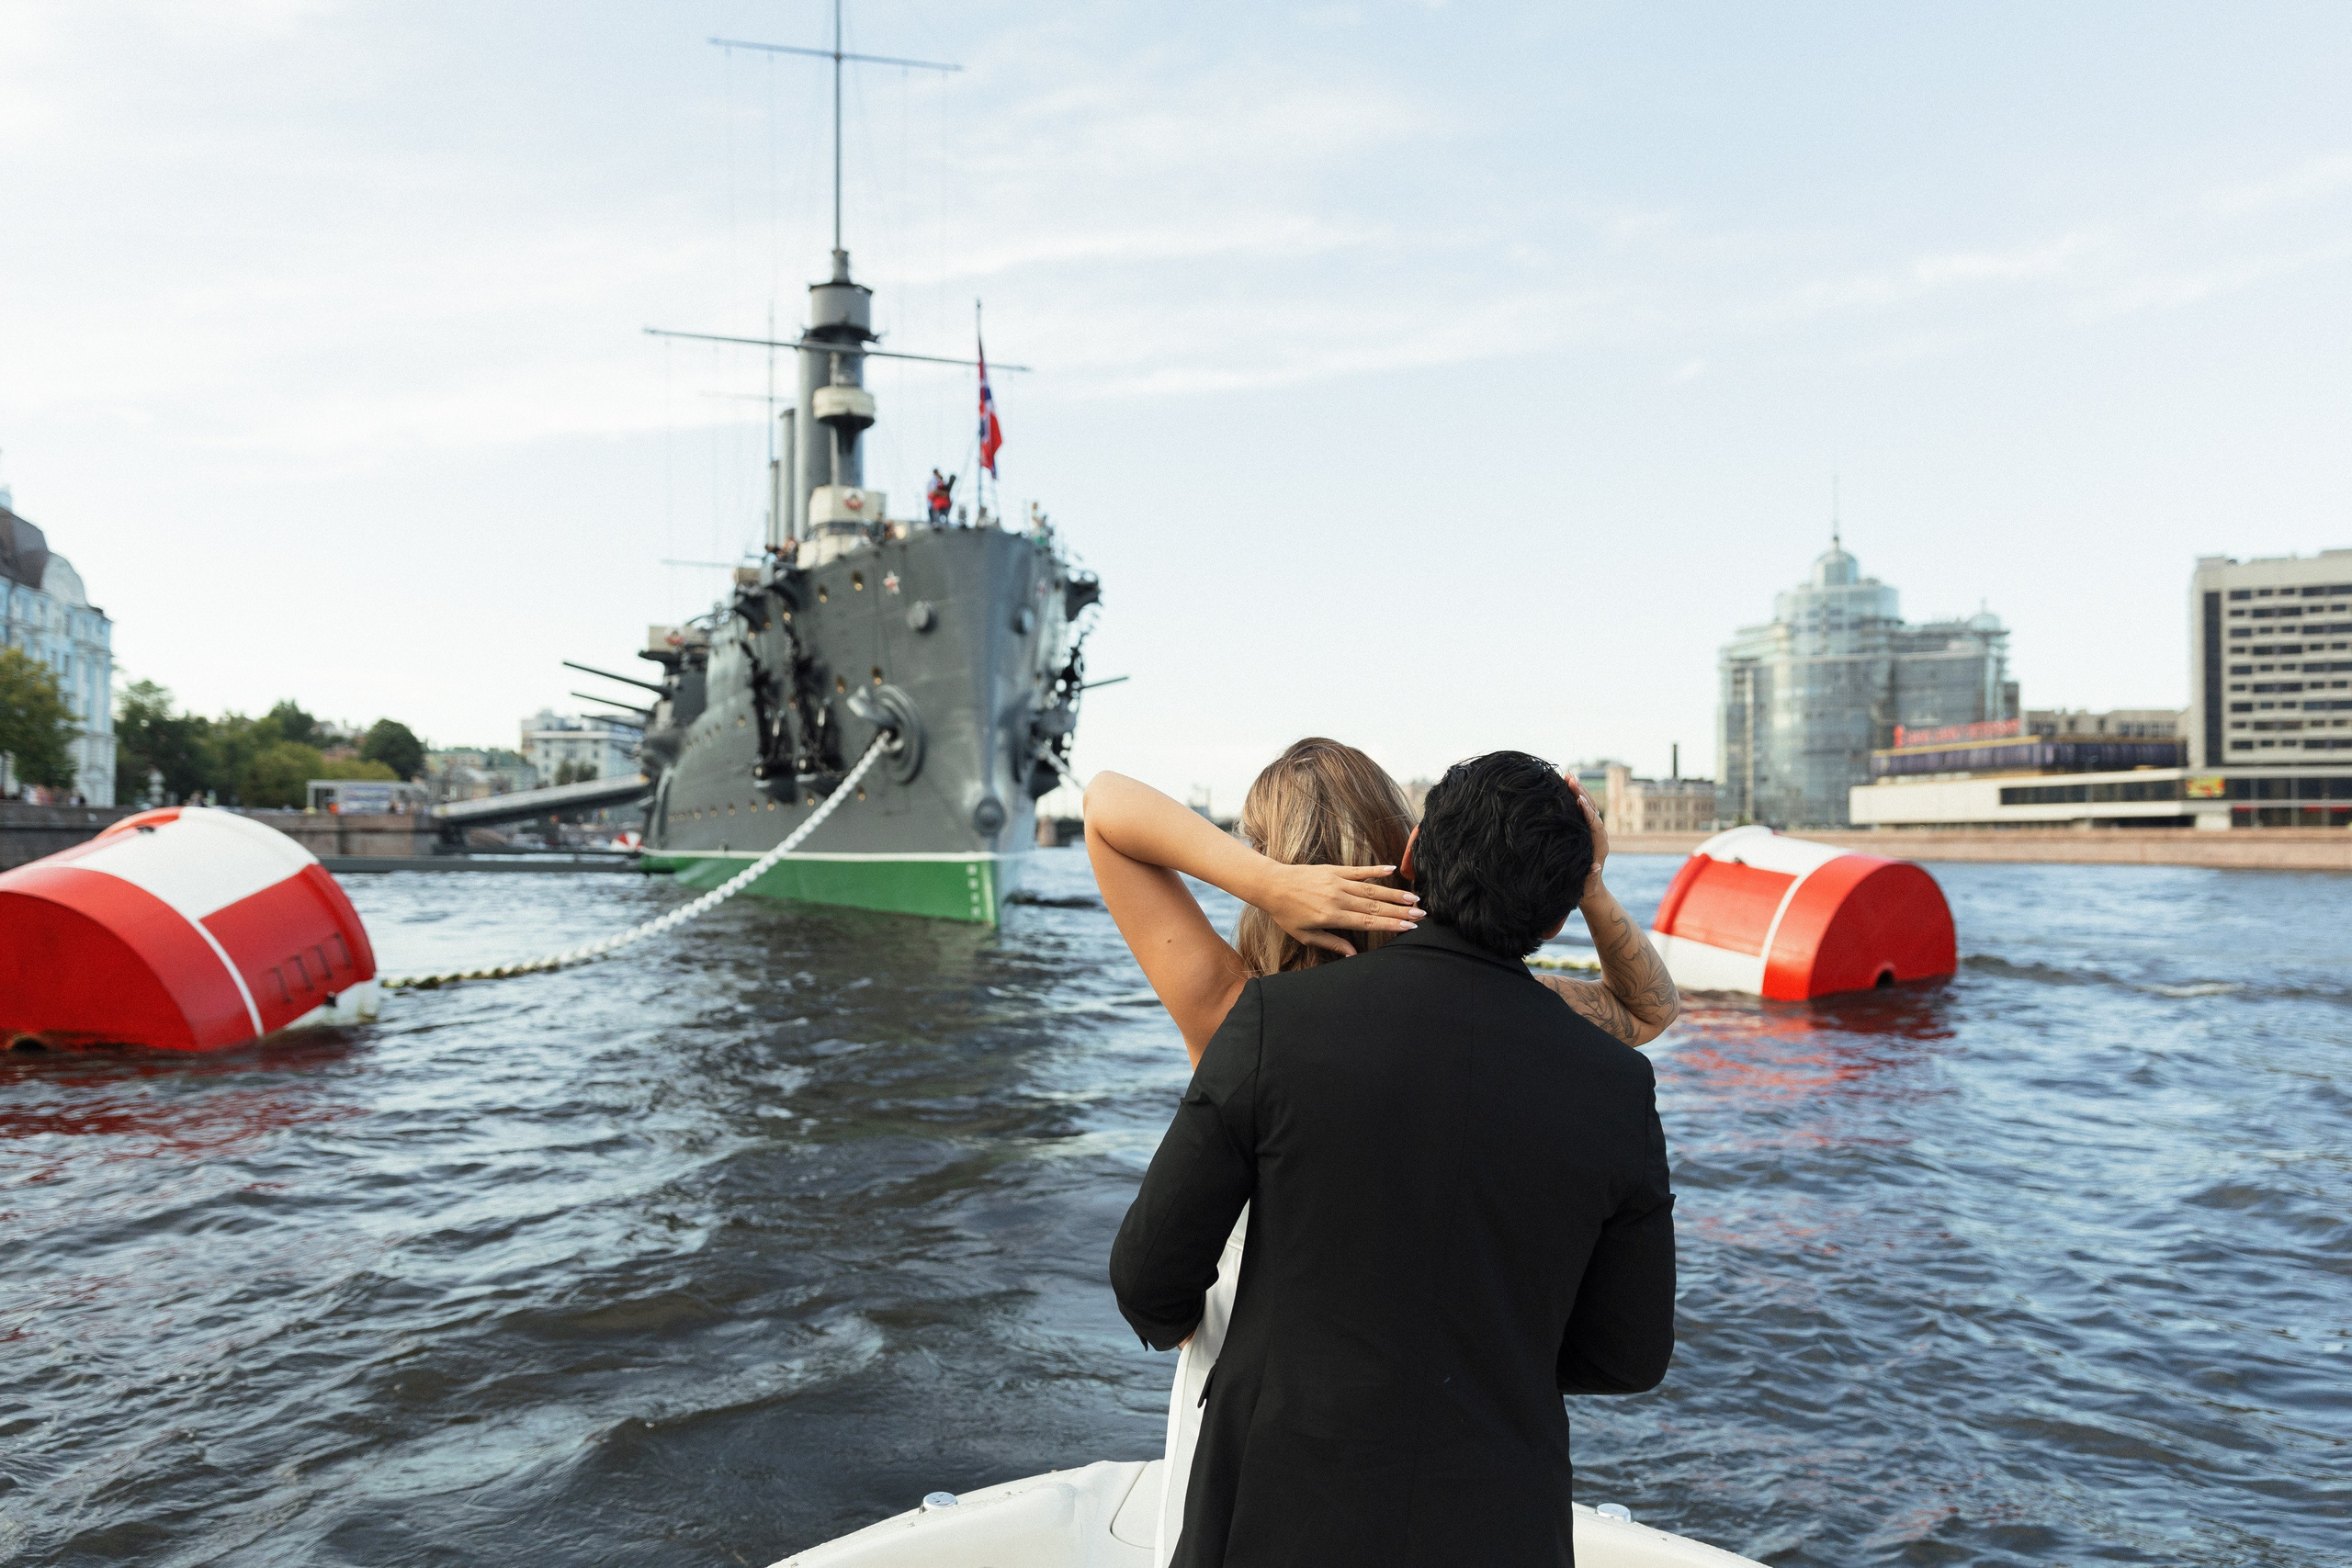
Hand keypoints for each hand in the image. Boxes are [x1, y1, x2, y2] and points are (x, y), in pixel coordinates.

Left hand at [1255, 861, 1423, 958]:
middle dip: (1400, 910)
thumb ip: (1332, 943)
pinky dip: (1375, 869)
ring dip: (1394, 893)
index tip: (1408, 926)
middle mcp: (1338, 898)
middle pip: (1375, 905)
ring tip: (1414, 897)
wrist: (1271, 885)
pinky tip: (1392, 868)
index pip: (1367, 921)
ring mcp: (1337, 881)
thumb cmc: (1286, 914)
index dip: (1390, 924)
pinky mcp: (1333, 869)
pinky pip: (1358, 870)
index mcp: (1332, 916)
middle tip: (1421, 914)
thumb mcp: (1305, 935)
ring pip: (1371, 888)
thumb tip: (1354, 954)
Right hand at [1564, 774, 1609, 903]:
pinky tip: (1567, 788)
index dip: (1588, 812)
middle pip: (1593, 810)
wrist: (1591, 890)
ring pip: (1589, 807)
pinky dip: (1577, 797)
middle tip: (1570, 777)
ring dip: (1580, 791)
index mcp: (1600, 847)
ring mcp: (1594, 831)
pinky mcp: (1588, 830)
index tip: (1579, 799)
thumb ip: (1591, 877)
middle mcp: (1599, 836)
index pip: (1595, 825)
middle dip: (1582, 793)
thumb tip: (1595, 868)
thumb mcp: (1587, 886)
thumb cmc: (1586, 889)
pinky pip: (1584, 810)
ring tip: (1568, 775)